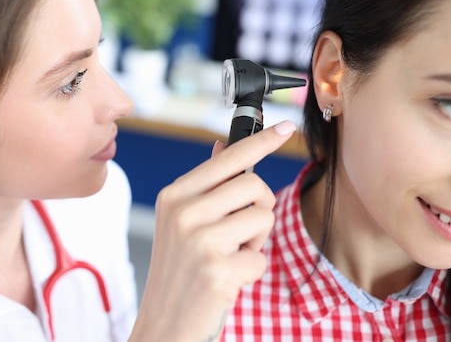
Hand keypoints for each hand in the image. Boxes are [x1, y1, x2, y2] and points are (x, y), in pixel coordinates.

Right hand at [130, 120, 295, 341]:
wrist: (163, 323)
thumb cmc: (178, 270)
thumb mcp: (180, 221)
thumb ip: (205, 184)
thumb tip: (224, 146)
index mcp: (175, 196)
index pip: (229, 158)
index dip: (262, 141)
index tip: (287, 128)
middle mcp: (183, 213)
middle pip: (254, 186)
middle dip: (258, 209)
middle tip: (239, 232)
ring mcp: (199, 241)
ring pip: (263, 218)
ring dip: (255, 241)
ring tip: (228, 256)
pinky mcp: (218, 270)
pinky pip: (261, 258)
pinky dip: (251, 271)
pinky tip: (227, 279)